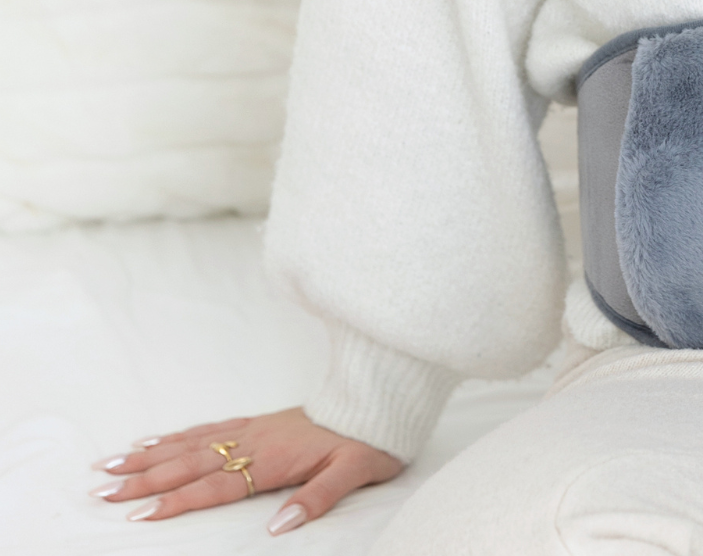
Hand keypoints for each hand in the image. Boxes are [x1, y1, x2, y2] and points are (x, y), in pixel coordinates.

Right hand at [88, 408, 402, 532]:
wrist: (381, 397)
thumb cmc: (370, 439)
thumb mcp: (355, 471)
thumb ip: (319, 499)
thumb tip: (278, 527)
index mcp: (274, 458)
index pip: (216, 484)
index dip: (177, 500)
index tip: (139, 514)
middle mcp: (255, 440)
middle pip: (190, 462)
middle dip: (143, 479)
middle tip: (99, 489)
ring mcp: (253, 428)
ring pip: (192, 443)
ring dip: (149, 456)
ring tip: (110, 464)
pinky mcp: (257, 420)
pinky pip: (209, 427)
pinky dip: (177, 436)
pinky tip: (155, 441)